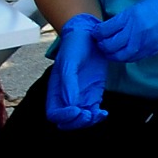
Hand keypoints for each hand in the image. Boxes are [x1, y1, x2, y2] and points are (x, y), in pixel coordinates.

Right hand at [46, 14, 108, 129]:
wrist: (89, 35)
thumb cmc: (74, 47)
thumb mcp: (69, 63)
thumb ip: (68, 83)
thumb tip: (70, 104)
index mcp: (56, 91)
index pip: (54, 114)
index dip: (63, 117)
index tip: (76, 110)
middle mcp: (66, 97)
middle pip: (67, 121)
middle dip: (76, 123)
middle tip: (87, 115)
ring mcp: (81, 96)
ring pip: (81, 119)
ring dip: (88, 122)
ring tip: (97, 114)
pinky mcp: (93, 94)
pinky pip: (93, 111)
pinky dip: (97, 116)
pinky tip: (103, 113)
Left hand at [89, 0, 157, 63]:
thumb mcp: (142, 3)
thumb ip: (127, 16)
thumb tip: (114, 27)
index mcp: (132, 16)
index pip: (106, 30)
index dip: (97, 33)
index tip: (95, 32)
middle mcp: (137, 31)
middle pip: (110, 45)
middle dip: (102, 45)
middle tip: (99, 42)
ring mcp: (146, 42)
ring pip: (121, 55)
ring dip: (112, 54)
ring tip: (109, 50)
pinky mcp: (154, 48)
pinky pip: (134, 57)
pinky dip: (126, 56)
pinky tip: (124, 52)